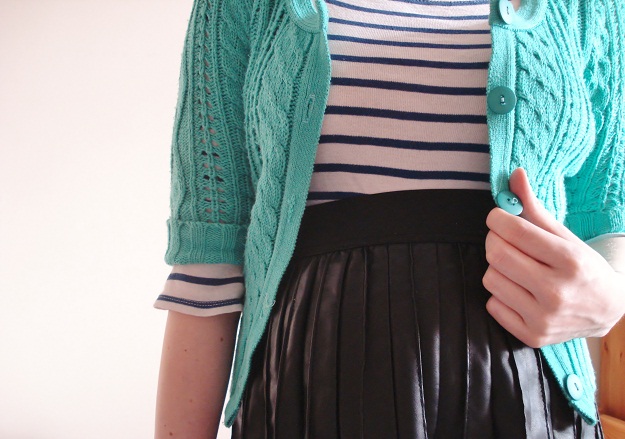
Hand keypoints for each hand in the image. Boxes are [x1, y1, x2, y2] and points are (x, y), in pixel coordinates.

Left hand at [483, 168, 624, 347]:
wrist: (609, 311)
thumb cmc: (582, 267)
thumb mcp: (565, 236)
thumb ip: (534, 208)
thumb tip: (514, 175)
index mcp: (570, 261)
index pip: (514, 231)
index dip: (497, 219)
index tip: (498, 218)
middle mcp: (557, 292)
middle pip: (496, 255)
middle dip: (494, 241)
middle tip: (504, 240)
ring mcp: (544, 318)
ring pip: (490, 279)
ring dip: (497, 269)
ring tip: (517, 268)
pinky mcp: (533, 336)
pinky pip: (492, 304)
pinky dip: (500, 294)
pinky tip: (520, 291)